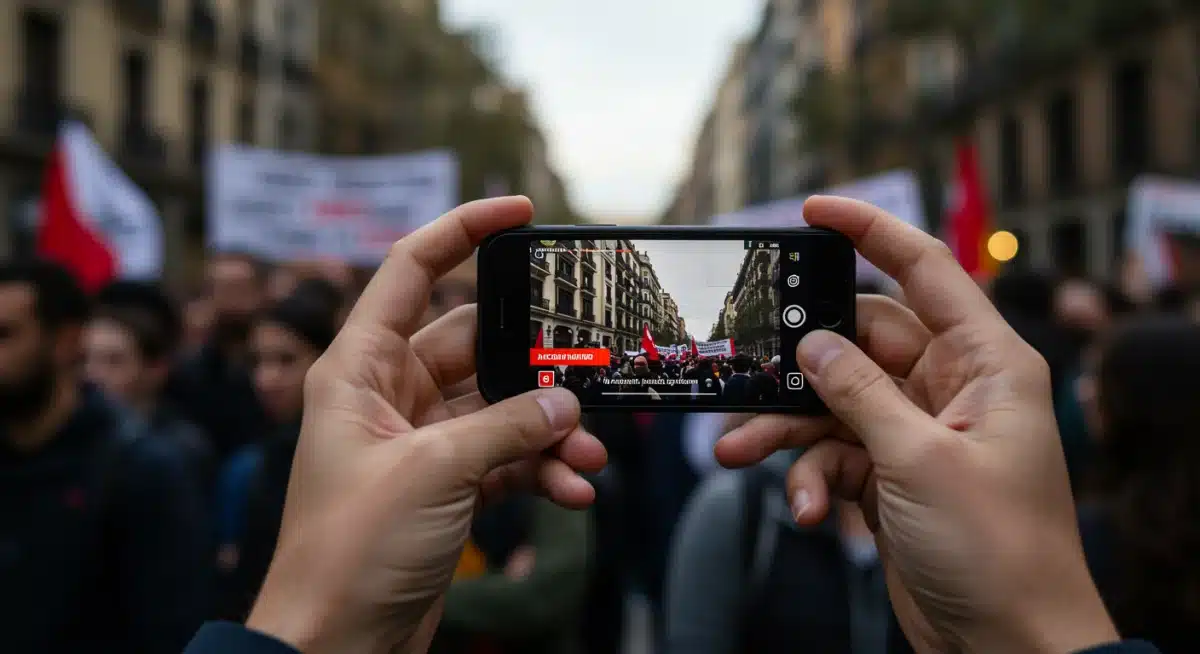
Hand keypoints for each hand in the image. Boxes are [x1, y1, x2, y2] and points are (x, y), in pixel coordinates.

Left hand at [245, 197, 606, 653]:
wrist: (335, 644)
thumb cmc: (348, 551)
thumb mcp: (432, 473)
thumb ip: (506, 426)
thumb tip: (565, 401)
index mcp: (359, 368)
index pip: (408, 269)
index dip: (460, 229)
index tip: (518, 209)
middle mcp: (389, 394)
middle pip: (476, 343)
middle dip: (535, 360)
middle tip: (588, 365)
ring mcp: (421, 440)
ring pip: (501, 406)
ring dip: (547, 426)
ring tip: (587, 453)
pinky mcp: (446, 484)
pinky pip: (505, 456)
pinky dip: (539, 468)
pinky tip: (573, 490)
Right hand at [717, 197, 1117, 653]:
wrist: (1006, 647)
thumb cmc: (997, 551)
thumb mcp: (919, 460)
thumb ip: (858, 392)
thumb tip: (813, 344)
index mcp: (984, 364)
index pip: (925, 272)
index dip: (871, 232)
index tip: (813, 212)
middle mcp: (950, 389)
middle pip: (858, 344)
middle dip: (799, 366)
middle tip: (745, 369)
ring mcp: (916, 434)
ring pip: (833, 404)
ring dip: (787, 430)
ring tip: (739, 452)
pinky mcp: (890, 476)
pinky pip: (833, 454)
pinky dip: (810, 479)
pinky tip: (808, 511)